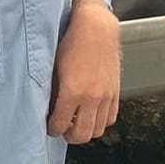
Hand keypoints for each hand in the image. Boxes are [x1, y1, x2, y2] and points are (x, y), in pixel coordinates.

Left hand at [47, 0, 120, 143]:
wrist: (96, 27)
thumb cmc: (72, 42)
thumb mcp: (54, 67)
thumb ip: (52, 92)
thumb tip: (49, 108)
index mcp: (73, 92)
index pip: (59, 126)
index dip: (52, 128)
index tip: (50, 125)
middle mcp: (91, 97)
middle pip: (81, 135)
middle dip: (69, 135)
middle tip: (63, 127)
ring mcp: (106, 96)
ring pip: (98, 130)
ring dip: (86, 129)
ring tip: (77, 120)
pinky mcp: (115, 91)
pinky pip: (110, 118)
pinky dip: (101, 120)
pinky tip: (91, 111)